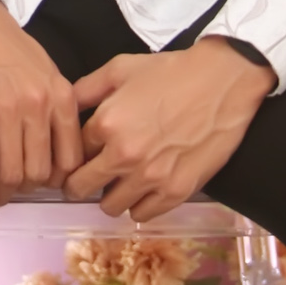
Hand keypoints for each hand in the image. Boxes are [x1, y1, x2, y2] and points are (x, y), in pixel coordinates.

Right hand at [0, 0, 83, 209]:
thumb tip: (57, 148)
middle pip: (38, 172)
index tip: (43, 190)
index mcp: (60, 95)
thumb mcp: (45, 70)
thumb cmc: (4, 42)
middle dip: (24, 191)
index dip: (56, 184)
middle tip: (12, 195)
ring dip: (0, 195)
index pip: (69, 158)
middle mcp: (37, 104)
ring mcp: (6, 108)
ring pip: (10, 173)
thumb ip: (55, 106)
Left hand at [64, 38, 274, 221]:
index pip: (72, 155)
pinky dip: (138, 205)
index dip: (73, 155)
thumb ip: (85, 89)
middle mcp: (124, 155)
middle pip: (82, 188)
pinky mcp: (176, 191)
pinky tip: (143, 188)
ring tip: (120, 181)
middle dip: (80, 183)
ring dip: (110, 195)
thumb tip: (63, 108)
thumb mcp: (120, 69)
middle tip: (88, 177)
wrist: (222, 82)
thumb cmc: (171, 72)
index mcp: (106, 124)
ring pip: (110, 206)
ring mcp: (151, 177)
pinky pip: (142, 215)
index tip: (78, 158)